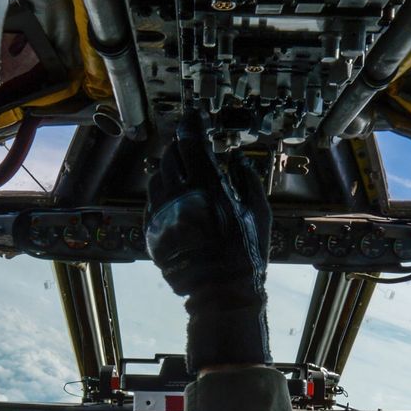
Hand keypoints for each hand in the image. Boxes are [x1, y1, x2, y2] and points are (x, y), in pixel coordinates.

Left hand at [145, 112, 271, 372]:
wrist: (221, 294)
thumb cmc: (246, 255)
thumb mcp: (259, 214)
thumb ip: (248, 179)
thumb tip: (236, 157)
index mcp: (209, 189)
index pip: (193, 143)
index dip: (192, 124)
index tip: (193, 116)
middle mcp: (181, 197)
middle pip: (171, 156)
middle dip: (181, 148)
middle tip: (191, 148)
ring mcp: (163, 216)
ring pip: (156, 178)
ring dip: (168, 170)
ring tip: (182, 176)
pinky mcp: (153, 233)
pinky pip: (151, 203)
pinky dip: (161, 195)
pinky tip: (175, 201)